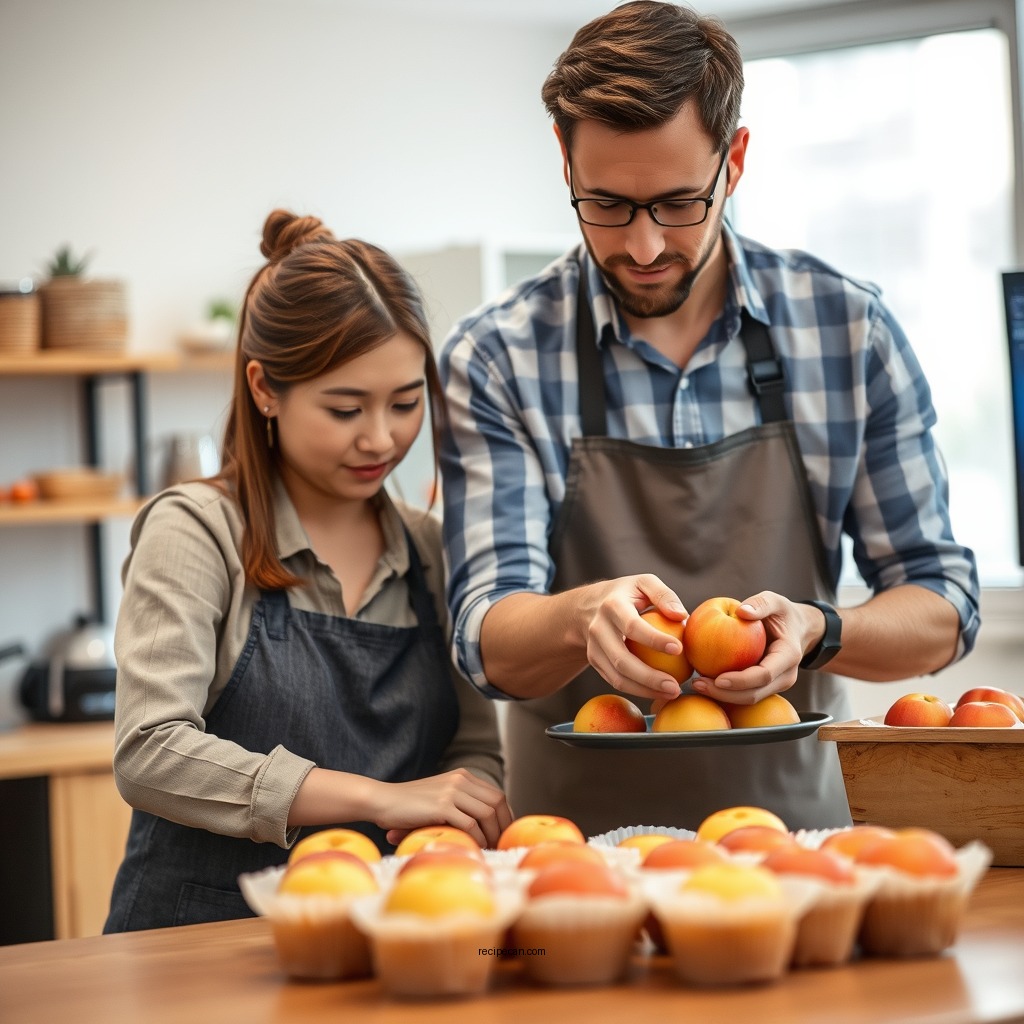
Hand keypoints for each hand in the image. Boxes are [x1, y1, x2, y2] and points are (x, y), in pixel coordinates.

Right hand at [370, 768, 512, 848]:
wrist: (382, 800)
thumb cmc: (408, 805)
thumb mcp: (439, 797)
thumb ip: (460, 805)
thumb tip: (486, 830)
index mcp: (462, 776)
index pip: (496, 795)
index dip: (504, 816)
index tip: (503, 834)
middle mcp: (460, 779)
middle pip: (497, 802)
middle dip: (502, 826)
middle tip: (499, 845)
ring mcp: (452, 791)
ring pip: (487, 813)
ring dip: (492, 835)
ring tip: (489, 849)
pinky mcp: (442, 805)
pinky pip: (470, 824)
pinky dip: (477, 838)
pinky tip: (474, 847)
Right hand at [577, 573, 687, 701]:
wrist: (587, 606)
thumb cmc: (627, 594)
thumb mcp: (643, 583)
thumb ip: (664, 595)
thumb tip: (682, 616)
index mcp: (612, 606)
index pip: (633, 626)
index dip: (655, 639)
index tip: (679, 648)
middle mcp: (598, 628)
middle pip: (621, 659)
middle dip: (649, 677)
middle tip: (675, 687)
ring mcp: (593, 647)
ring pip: (617, 676)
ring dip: (644, 690)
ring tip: (671, 693)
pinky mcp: (594, 661)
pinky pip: (615, 681)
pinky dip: (637, 690)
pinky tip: (658, 692)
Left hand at [690, 591, 820, 703]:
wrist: (798, 629)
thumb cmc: (782, 614)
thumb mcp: (775, 601)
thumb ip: (761, 604)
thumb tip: (741, 611)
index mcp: (789, 656)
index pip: (764, 675)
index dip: (741, 681)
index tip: (718, 679)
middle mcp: (785, 676)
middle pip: (754, 694)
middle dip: (725, 694)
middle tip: (698, 684)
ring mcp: (776, 684)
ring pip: (749, 698)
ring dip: (722, 696)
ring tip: (698, 684)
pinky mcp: (765, 686)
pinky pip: (745, 693)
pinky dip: (725, 691)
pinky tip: (705, 682)